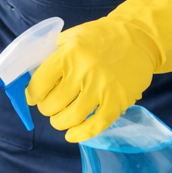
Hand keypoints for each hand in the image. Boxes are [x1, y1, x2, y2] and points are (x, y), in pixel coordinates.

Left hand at [27, 0, 171, 141]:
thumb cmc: (102, 37)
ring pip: (70, 117)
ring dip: (60, 123)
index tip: (33, 98)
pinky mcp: (118, 101)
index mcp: (67, 54)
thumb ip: (53, 54)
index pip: (39, 84)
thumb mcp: (72, 37)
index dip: (32, 95)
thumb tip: (32, 75)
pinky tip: (72, 135)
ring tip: (60, 120)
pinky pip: (95, 125)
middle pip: (53, 103)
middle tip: (49, 107)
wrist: (139, 38)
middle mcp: (83, 72)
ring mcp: (101, 88)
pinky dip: (81, 134)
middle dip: (46, 109)